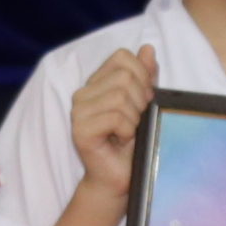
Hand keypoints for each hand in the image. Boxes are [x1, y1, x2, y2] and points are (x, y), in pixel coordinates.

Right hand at [65, 47, 154, 199]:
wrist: (120, 177)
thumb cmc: (132, 143)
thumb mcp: (144, 104)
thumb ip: (145, 76)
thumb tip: (147, 48)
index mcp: (97, 83)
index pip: (122, 57)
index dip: (142, 76)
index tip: (144, 100)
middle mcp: (83, 93)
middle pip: (124, 76)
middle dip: (140, 100)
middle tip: (136, 121)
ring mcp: (78, 112)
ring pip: (120, 97)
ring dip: (134, 119)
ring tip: (127, 133)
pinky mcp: (80, 130)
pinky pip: (115, 117)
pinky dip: (127, 130)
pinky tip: (120, 141)